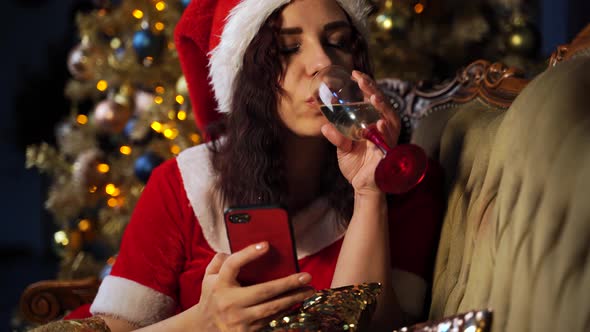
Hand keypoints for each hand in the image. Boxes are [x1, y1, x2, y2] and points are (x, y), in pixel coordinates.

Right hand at [191, 242, 314, 330]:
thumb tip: (233, 248)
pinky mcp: (247, 331)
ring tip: (309, 290)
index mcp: (219, 284)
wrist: (204, 327)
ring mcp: (239, 319)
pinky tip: (297, 303)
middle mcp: (229, 302)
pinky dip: (285, 311)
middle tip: (306, 276)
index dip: (248, 254)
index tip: (266, 245)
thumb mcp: (209, 277)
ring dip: (293, 299)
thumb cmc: (212, 296)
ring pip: (271, 308)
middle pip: (263, 291)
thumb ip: (219, 261)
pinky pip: (270, 320)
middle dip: (288, 283)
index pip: (233, 265)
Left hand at [321, 71, 400, 194]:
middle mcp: (383, 128)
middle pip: (383, 105)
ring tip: (374, 97)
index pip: (372, 100)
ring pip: (390, 119)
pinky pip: (389, 141)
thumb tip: (324, 125)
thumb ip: (336, 136)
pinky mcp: (389, 153)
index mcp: (373, 123)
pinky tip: (380, 124)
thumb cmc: (356, 165)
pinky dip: (385, 132)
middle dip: (374, 91)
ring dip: (382, 107)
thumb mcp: (343, 147)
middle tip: (362, 81)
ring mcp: (388, 140)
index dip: (366, 86)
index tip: (355, 74)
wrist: (362, 186)